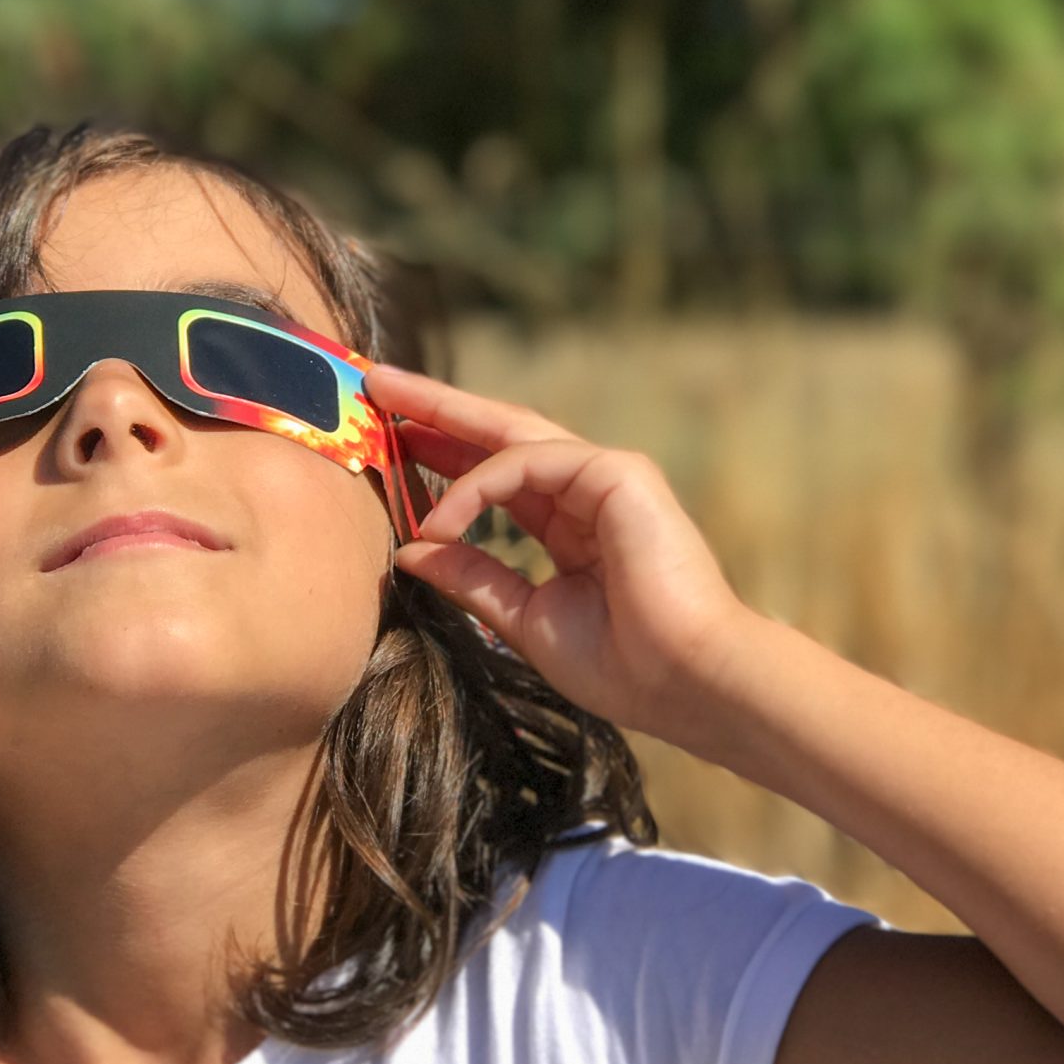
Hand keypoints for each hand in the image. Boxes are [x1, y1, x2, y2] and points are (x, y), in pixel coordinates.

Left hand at [362, 361, 757, 738]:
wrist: (687, 683)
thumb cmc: (622, 666)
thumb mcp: (525, 618)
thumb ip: (473, 579)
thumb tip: (410, 551)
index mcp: (572, 523)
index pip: (497, 474)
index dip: (443, 452)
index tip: (391, 438)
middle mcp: (589, 490)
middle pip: (499, 434)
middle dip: (437, 407)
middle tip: (377, 380)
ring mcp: (607, 476)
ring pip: (511, 433)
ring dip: (444, 417)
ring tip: (386, 405)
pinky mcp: (619, 474)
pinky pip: (530, 463)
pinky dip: (479, 486)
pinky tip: (441, 518)